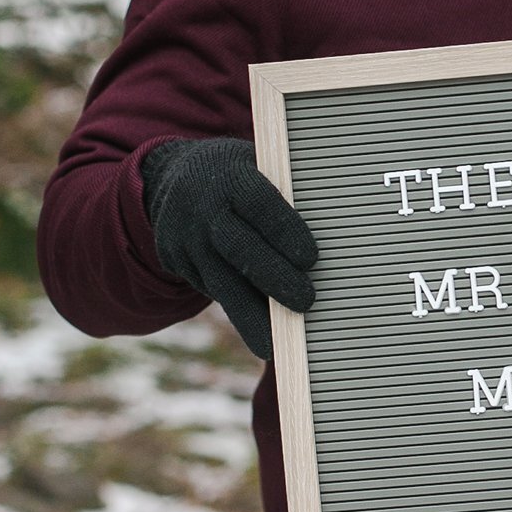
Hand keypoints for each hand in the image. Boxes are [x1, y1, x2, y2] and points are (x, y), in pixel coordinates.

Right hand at [140, 138, 317, 359]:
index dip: (285, 230)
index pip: (260, 204)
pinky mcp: (180, 264)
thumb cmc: (242, 176)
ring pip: (222, 282)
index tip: (312, 259)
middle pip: (239, 247)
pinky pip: (213, 293)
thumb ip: (286, 193)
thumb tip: (337, 236)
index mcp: (232, 176)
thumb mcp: (259, 168)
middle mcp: (205, 209)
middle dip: (273, 277)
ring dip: (252, 316)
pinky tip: (264, 336)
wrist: (173, 179)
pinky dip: (240, 315)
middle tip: (306, 301)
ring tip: (279, 344)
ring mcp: (188, 239)